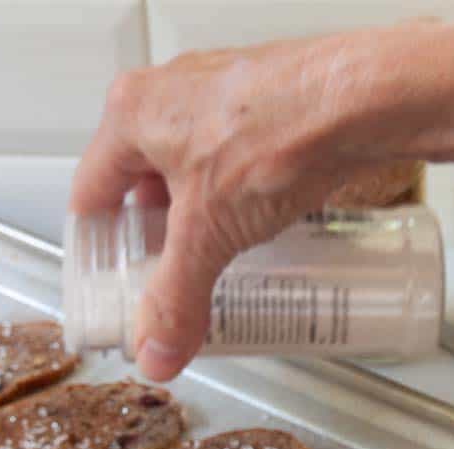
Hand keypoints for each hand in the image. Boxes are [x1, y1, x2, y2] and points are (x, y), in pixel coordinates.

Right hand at [69, 30, 422, 380]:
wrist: (362, 102)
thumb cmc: (279, 134)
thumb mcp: (209, 234)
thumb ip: (177, 298)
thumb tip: (156, 349)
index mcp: (132, 113)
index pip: (91, 193)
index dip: (99, 247)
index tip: (110, 283)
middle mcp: (172, 94)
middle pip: (143, 183)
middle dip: (156, 237)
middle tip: (167, 281)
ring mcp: (222, 95)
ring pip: (194, 171)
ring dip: (200, 218)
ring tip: (215, 261)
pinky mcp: (269, 106)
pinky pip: (237, 162)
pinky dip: (239, 199)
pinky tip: (258, 229)